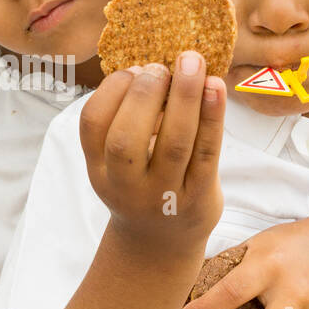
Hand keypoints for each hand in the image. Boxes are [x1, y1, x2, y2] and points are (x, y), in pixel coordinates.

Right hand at [79, 51, 225, 246]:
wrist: (160, 245)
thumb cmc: (140, 187)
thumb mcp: (115, 164)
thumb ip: (123, 122)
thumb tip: (150, 65)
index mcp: (99, 170)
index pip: (93, 125)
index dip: (111, 90)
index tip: (133, 69)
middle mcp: (126, 186)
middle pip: (127, 139)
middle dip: (144, 93)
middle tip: (161, 66)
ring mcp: (164, 196)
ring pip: (174, 144)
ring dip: (184, 97)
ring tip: (191, 62)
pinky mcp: (199, 197)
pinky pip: (207, 153)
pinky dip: (213, 116)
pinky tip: (216, 87)